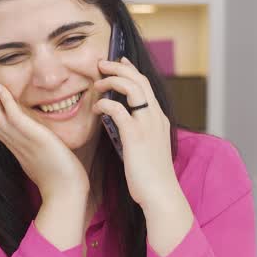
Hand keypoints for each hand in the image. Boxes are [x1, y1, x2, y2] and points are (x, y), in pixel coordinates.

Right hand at [0, 69, 87, 199]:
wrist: (67, 194)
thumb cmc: (60, 179)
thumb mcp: (44, 157)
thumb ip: (37, 145)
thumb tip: (40, 138)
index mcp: (15, 147)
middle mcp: (13, 143)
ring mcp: (22, 141)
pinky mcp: (34, 139)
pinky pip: (14, 117)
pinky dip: (5, 101)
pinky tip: (1, 87)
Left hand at [91, 57, 181, 210]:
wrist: (160, 194)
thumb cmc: (150, 177)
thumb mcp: (146, 148)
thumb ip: (136, 132)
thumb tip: (120, 124)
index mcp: (158, 119)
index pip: (145, 85)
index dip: (131, 70)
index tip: (118, 62)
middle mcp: (155, 117)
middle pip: (139, 80)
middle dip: (119, 67)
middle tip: (102, 63)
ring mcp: (147, 125)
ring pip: (132, 88)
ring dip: (112, 80)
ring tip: (97, 82)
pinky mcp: (136, 136)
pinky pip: (118, 110)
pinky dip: (105, 104)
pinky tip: (96, 109)